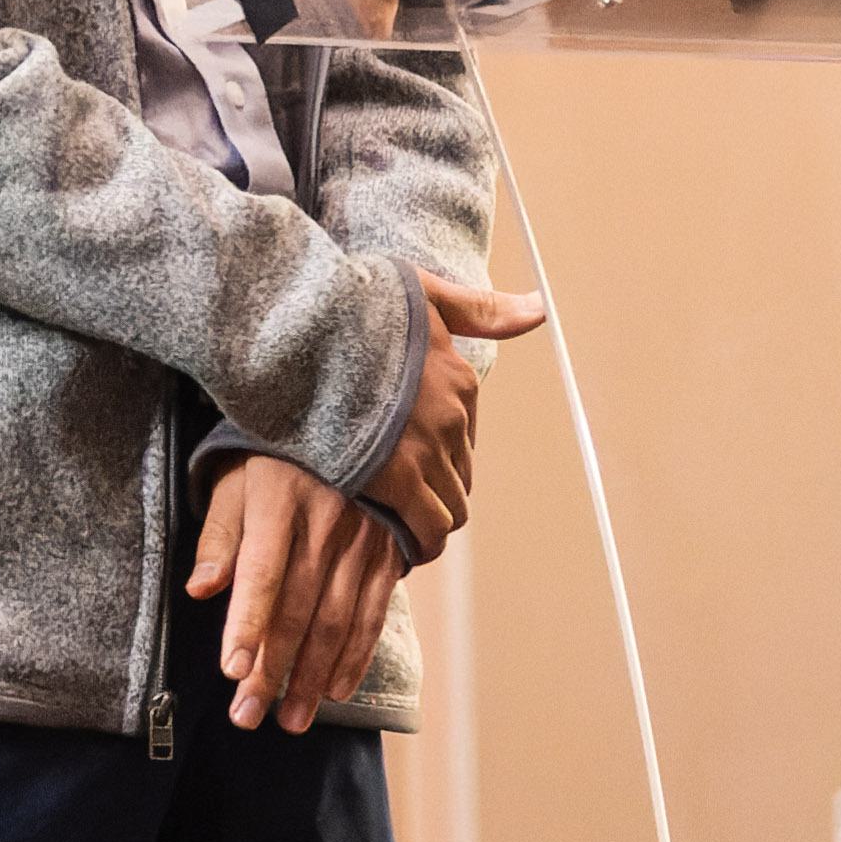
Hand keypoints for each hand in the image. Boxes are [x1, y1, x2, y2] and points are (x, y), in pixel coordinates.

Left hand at [186, 452, 409, 726]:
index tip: (232, 670)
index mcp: (281, 501)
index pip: (263, 573)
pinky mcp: (390, 552)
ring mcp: (365, 539)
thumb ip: (220, 535)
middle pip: (298, 609)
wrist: (358, 416)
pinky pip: (375, 612)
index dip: (248, 623)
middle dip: (273, 669)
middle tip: (247, 715)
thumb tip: (200, 589)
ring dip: (313, 676)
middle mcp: (328, 523)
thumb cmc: (278, 454)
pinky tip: (334, 689)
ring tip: (290, 720)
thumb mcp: (237, 477)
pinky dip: (356, 656)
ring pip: (338, 620)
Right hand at [356, 269, 551, 557]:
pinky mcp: (396, 477)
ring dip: (428, 521)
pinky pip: (426, 529)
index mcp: (458, 379)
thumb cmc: (351, 302)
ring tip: (398, 529)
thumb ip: (478, 309)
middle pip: (459, 476)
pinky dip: (417, 543)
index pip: (465, 439)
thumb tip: (540, 308)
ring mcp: (426, 449)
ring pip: (449, 507)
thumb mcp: (423, 293)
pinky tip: (397, 549)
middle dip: (434, 492)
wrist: (301, 324)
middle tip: (401, 504)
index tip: (411, 466)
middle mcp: (452, 417)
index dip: (438, 457)